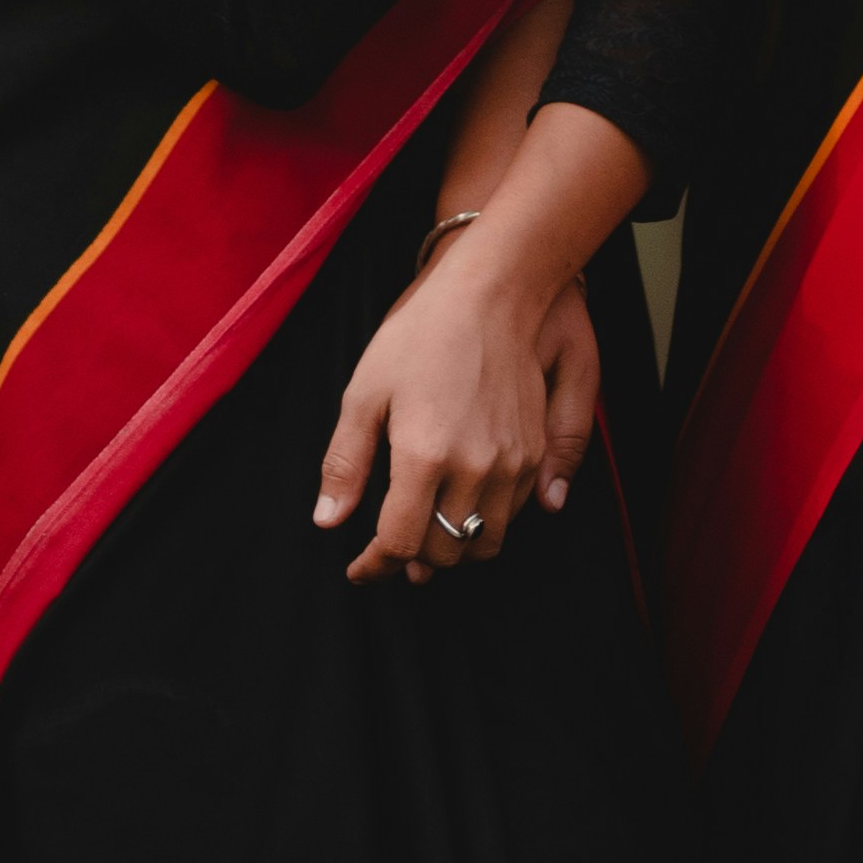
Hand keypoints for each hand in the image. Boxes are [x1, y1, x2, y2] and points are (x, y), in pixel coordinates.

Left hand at [313, 243, 600, 583]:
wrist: (491, 293)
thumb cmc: (420, 335)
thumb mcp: (364, 392)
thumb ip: (346, 463)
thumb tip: (328, 520)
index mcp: (424, 456)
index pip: (400, 543)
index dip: (375, 566)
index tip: (360, 568)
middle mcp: (474, 467)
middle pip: (444, 551)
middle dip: (411, 561)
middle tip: (388, 552)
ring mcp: (511, 462)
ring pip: (484, 543)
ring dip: (453, 550)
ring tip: (427, 538)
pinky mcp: (534, 450)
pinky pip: (512, 514)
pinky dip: (484, 525)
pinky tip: (462, 507)